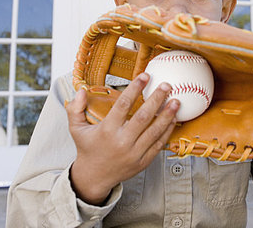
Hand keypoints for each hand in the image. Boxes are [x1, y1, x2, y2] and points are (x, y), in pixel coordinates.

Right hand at [67, 73, 178, 204]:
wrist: (94, 177)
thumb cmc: (87, 148)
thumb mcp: (76, 129)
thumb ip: (75, 109)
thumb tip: (81, 90)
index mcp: (107, 130)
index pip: (123, 105)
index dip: (135, 88)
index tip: (145, 76)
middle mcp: (122, 142)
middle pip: (143, 117)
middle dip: (157, 99)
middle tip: (166, 85)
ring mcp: (134, 153)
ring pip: (154, 131)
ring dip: (167, 115)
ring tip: (176, 101)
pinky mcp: (143, 162)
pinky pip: (158, 144)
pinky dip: (167, 131)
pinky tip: (173, 119)